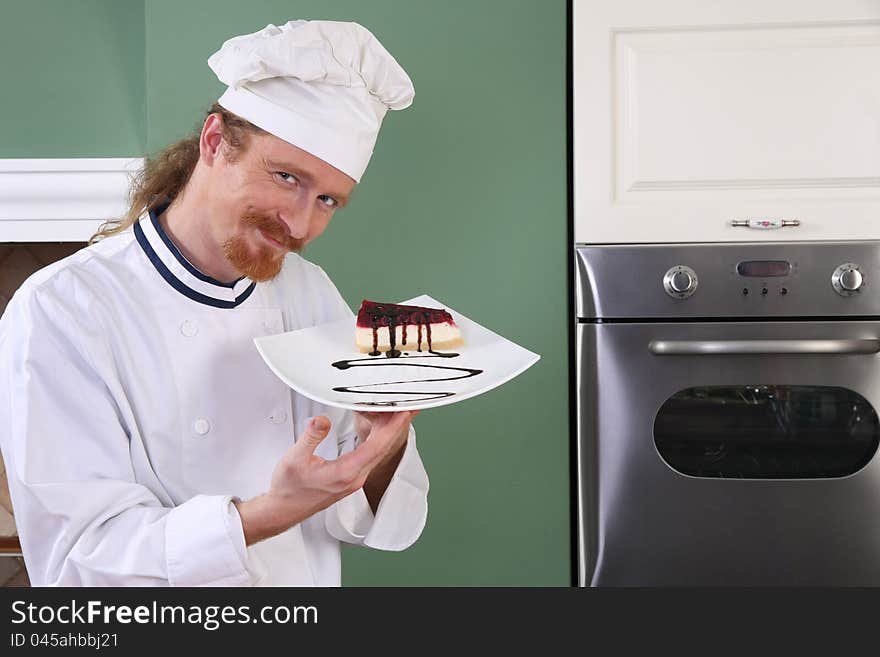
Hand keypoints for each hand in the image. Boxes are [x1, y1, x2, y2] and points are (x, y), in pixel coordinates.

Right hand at [234, 411, 416, 544]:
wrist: (284, 509)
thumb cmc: (289, 488)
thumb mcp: (295, 458)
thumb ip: (311, 437)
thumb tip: (323, 420)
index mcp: (345, 472)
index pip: (377, 446)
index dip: (392, 427)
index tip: (404, 412)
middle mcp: (355, 477)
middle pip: (383, 447)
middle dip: (397, 425)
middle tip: (411, 404)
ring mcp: (355, 478)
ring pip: (378, 451)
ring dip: (389, 431)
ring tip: (398, 411)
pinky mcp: (351, 477)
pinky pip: (371, 455)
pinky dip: (379, 439)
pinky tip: (380, 428)